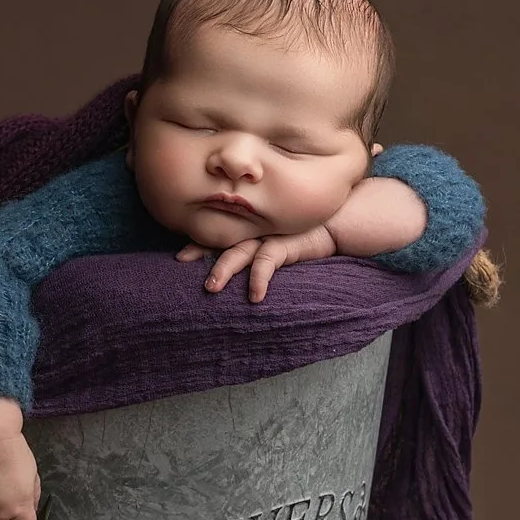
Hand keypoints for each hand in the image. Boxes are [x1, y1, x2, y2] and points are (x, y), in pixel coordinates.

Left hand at [176, 224, 337, 302]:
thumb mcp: (280, 242)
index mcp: (251, 229)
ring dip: (224, 269)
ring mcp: (270, 235)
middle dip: (201, 251)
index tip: (180, 256)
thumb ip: (260, 250)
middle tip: (181, 262)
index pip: (220, 235)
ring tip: (211, 288)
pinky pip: (268, 261)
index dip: (199, 243)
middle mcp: (256, 230)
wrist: (338, 222)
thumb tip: (239, 271)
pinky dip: (259, 279)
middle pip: (222, 240)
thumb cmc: (307, 235)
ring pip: (240, 251)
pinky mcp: (286, 244)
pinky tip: (254, 297)